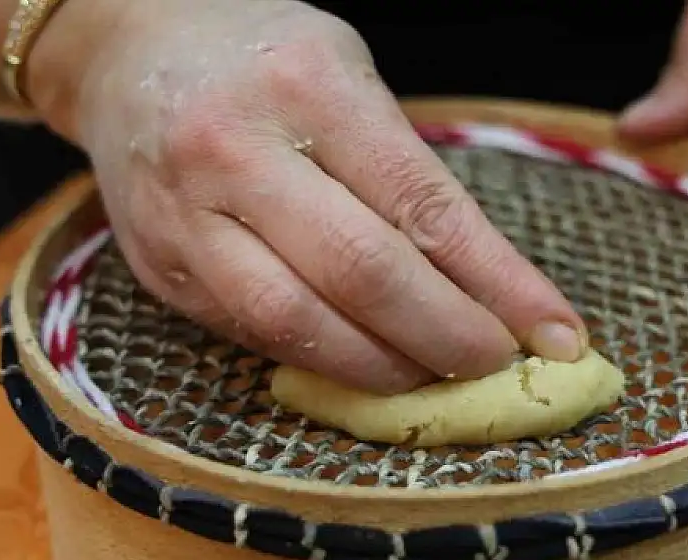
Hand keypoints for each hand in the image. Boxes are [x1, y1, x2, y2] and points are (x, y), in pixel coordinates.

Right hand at [25, 0, 586, 393]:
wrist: (130, 56)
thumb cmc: (266, 61)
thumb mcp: (352, 77)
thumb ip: (410, 175)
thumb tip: (492, 288)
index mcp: (309, 86)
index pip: (426, 207)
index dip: (501, 285)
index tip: (557, 333)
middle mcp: (237, 149)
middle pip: (364, 276)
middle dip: (449, 339)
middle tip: (499, 364)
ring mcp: (187, 215)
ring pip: (299, 325)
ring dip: (386, 369)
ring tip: (436, 375)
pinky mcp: (161, 269)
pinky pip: (256, 336)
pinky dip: (327, 360)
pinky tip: (369, 362)